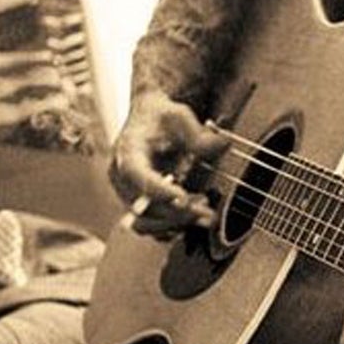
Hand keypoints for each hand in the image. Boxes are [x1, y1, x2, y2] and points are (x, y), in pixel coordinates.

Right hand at [108, 90, 219, 238]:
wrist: (148, 121)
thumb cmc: (161, 118)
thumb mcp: (180, 116)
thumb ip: (199, 134)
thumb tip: (222, 144)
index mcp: (127, 153)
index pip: (138, 176)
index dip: (159, 190)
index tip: (183, 196)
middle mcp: (121, 178)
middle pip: (143, 207)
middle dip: (176, 214)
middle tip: (207, 213)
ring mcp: (128, 196)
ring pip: (145, 224)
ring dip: (176, 225)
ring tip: (205, 216)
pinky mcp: (138, 207)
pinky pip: (152, 228)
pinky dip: (173, 228)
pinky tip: (195, 217)